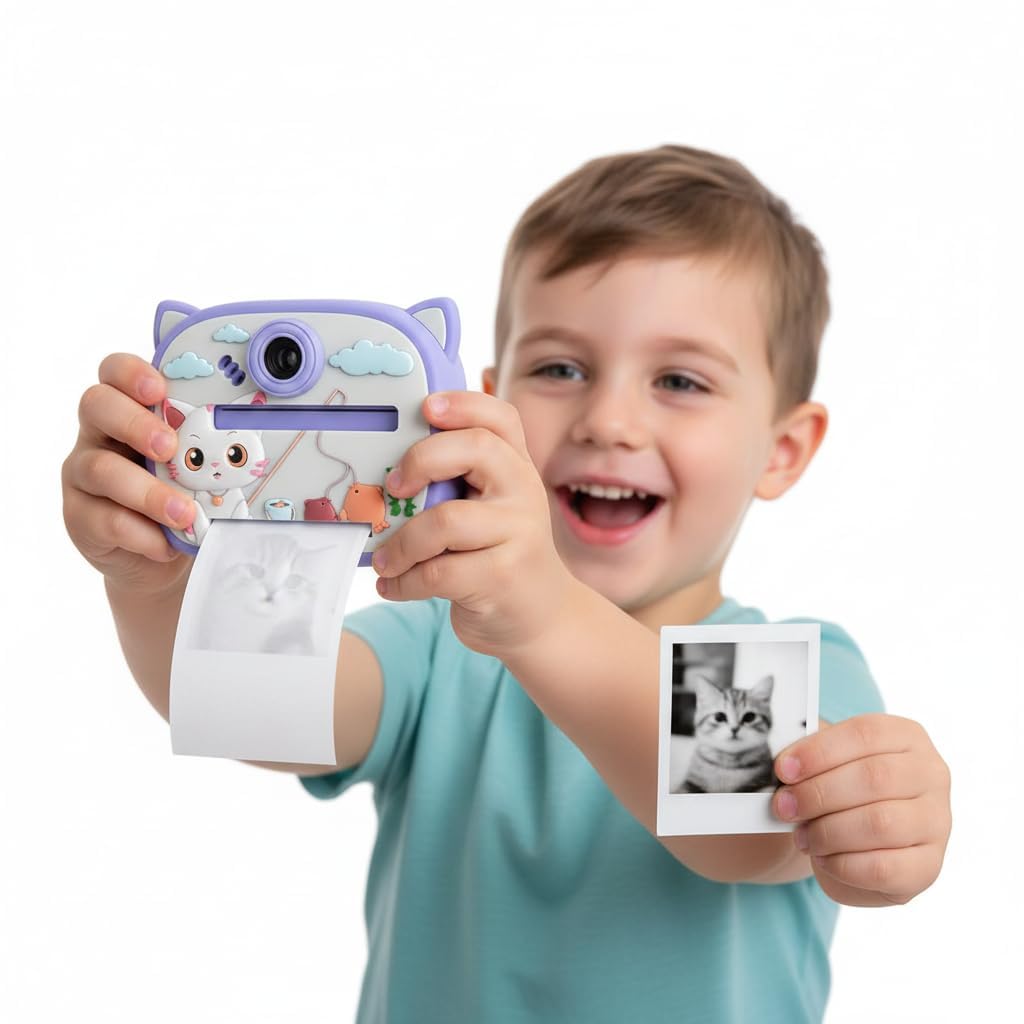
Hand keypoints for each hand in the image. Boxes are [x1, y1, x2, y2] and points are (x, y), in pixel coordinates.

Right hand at [62, 353, 194, 594]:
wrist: (163, 552)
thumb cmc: (185, 494)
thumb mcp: (201, 465)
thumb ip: (212, 445)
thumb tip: (255, 437)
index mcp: (131, 409)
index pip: (115, 372)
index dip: (131, 372)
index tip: (159, 389)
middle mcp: (100, 435)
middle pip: (96, 405)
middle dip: (134, 423)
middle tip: (170, 447)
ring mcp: (84, 475)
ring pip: (100, 469)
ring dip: (147, 491)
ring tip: (184, 512)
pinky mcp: (81, 517)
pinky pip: (105, 520)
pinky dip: (142, 533)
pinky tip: (167, 543)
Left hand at [371, 390, 576, 659]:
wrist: (539, 615)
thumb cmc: (498, 555)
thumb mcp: (489, 509)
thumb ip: (456, 483)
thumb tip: (382, 472)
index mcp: (517, 467)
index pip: (500, 418)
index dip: (463, 404)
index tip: (425, 408)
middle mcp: (524, 492)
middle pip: (476, 450)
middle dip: (421, 460)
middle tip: (393, 487)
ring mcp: (518, 534)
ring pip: (446, 521)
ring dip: (401, 543)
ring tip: (384, 560)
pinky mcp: (502, 577)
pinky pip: (438, 572)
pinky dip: (404, 581)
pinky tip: (394, 585)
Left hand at [772, 713, 951, 905]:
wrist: (858, 840)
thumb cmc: (840, 789)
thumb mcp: (828, 764)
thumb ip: (810, 759)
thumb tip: (783, 767)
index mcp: (907, 737)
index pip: (865, 734)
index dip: (819, 751)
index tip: (783, 769)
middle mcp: (931, 775)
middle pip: (874, 778)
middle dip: (818, 794)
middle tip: (783, 806)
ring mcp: (937, 823)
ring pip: (880, 823)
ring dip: (828, 831)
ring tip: (801, 835)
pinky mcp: (928, 867)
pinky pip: (883, 868)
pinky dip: (842, 864)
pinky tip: (823, 858)